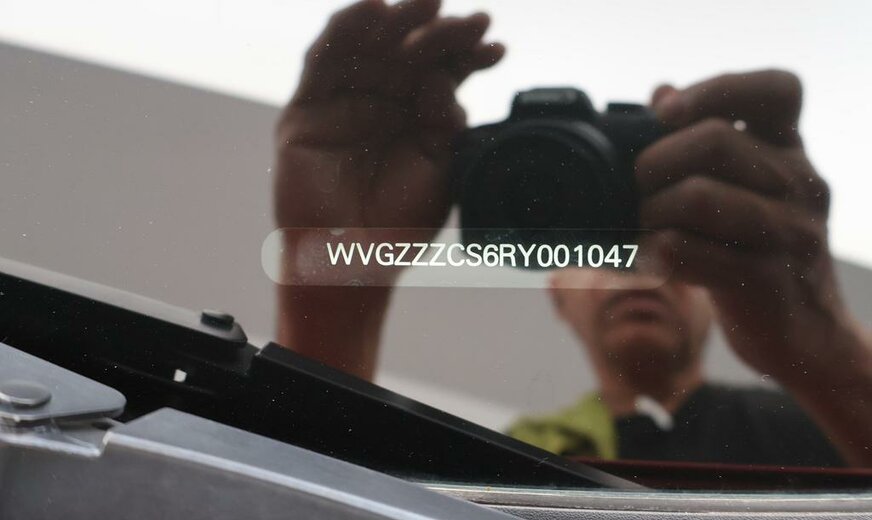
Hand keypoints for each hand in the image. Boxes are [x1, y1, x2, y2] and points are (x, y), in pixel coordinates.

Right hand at [274, 0, 503, 284]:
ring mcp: (342, 104)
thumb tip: (443, 74)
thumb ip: (445, 117)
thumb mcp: (441, 166)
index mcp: (415, 116)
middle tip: (469, 19)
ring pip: (367, 47)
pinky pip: (322, 60)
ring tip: (427, 4)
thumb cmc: (399, 223)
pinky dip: (345, 30)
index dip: (466, 54)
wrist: (353, 263)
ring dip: (396, 20)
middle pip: (407, 50)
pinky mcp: (306, 109)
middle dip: (438, 30)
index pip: (441, 71)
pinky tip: (374, 10)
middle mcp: (379, 103)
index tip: (494, 47)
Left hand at [636, 70, 859, 385]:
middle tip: (639, 189)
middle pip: (714, 140)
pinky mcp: (765, 279)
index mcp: (791, 152)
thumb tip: (662, 90)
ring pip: (697, 196)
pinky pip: (688, 251)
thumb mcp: (744, 189)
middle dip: (655, 162)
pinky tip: (654, 259)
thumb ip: (709, 139)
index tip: (667, 115)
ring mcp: (789, 232)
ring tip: (646, 229)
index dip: (717, 90)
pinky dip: (655, 253)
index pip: (777, 91)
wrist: (804, 333)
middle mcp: (800, 184)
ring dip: (652, 213)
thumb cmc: (756, 250)